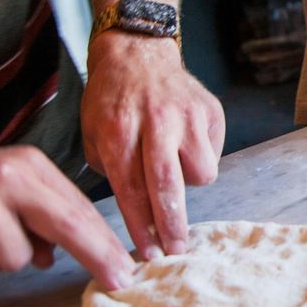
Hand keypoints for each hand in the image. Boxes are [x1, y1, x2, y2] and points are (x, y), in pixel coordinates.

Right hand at [0, 146, 134, 291]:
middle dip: (99, 257)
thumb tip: (52, 256)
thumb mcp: (2, 191)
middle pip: (70, 226)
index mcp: (28, 164)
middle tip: (119, 281)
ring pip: (19, 259)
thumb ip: (36, 216)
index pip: (80, 207)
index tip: (128, 264)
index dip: (108, 240)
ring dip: (1, 262)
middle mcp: (7, 176)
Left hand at [81, 32, 224, 260]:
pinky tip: (186, 145)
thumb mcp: (93, 131)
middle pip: (168, 185)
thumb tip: (135, 208)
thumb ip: (109, 168)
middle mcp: (155, 123)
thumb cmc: (112, 99)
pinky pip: (213, 152)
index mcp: (119, 131)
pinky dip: (201, 157)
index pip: (131, 189)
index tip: (148, 252)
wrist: (137, 53)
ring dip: (190, 181)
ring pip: (201, 172)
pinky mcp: (210, 111)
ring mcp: (187, 116)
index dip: (141, 226)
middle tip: (177, 248)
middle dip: (172, 223)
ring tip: (176, 169)